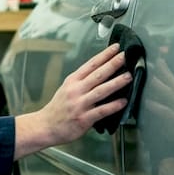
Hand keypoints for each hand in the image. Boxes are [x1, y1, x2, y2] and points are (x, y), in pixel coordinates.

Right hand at [15, 44, 130, 157]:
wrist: (45, 126)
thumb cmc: (58, 109)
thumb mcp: (66, 89)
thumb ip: (82, 81)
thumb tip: (102, 73)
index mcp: (72, 81)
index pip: (91, 64)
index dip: (104, 55)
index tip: (115, 48)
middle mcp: (76, 91)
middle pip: (97, 74)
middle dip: (113, 64)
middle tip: (125, 56)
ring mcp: (80, 104)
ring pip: (101, 90)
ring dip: (116, 82)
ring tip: (128, 76)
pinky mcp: (83, 119)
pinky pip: (101, 110)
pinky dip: (113, 105)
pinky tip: (123, 101)